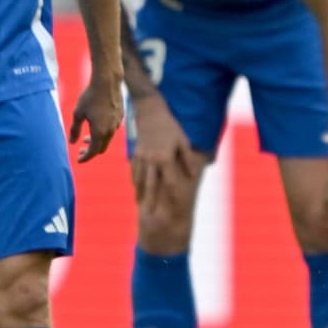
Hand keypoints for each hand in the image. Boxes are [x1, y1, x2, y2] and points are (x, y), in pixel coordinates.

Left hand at [69, 71, 123, 162]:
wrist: (107, 82)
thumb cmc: (90, 96)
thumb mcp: (78, 113)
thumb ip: (75, 130)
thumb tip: (72, 143)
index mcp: (99, 132)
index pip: (92, 152)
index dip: (85, 158)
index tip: (78, 160)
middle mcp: (110, 131)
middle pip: (101, 148)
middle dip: (90, 151)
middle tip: (80, 150)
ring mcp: (117, 124)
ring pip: (107, 139)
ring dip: (97, 141)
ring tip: (86, 137)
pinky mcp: (120, 116)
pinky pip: (112, 130)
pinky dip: (103, 133)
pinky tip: (96, 124)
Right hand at [129, 93, 203, 211]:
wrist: (150, 111)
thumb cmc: (171, 126)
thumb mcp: (183, 140)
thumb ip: (188, 159)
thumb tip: (193, 174)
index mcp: (165, 158)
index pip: (169, 182)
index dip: (171, 196)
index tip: (174, 208)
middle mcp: (151, 160)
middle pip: (151, 186)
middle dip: (150, 202)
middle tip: (150, 216)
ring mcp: (141, 157)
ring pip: (139, 180)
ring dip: (140, 194)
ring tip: (142, 206)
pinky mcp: (135, 153)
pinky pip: (134, 171)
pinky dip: (135, 182)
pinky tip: (137, 189)